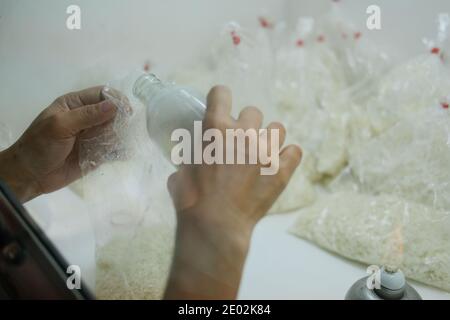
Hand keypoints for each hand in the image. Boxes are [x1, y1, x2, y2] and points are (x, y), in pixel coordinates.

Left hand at [0, 87, 116, 201]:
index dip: (116, 100)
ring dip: (120, 137)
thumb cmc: (40, 146)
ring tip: (112, 146)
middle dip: (119, 121)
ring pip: (116, 131)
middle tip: (116, 132)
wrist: (30, 176)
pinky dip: (121, 151)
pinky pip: (114, 149)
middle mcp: (87, 118)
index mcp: (75, 104)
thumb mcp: (60, 126)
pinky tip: (122, 155)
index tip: (126, 112)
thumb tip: (114, 106)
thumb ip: (87, 115)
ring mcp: (93, 136)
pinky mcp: (97, 153)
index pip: (102, 94)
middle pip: (113, 112)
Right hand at [164, 86, 301, 299]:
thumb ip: (189, 157)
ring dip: (268, 137)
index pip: (221, 93)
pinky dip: (287, 156)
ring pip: (277, 128)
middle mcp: (243, 133)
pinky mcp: (281, 170)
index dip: (220, 97)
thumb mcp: (180, 171)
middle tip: (239, 141)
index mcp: (215, 128)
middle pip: (252, 111)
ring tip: (262, 152)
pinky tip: (280, 163)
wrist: (214, 226)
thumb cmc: (190, 199)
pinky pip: (295, 151)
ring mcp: (265, 151)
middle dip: (245, 123)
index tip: (219, 105)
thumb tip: (192, 159)